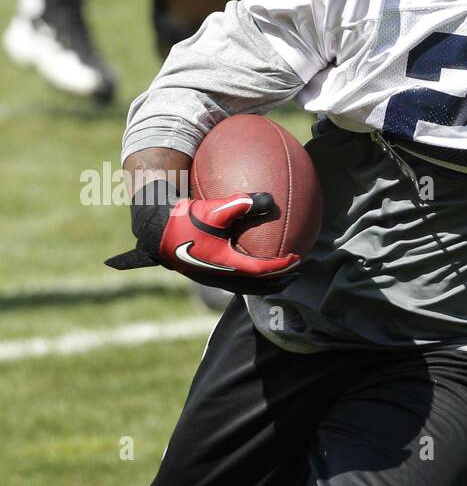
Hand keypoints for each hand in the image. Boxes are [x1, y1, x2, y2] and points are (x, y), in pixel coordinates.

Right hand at [106, 188, 299, 294]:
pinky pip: (229, 276)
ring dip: (261, 280)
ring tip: (275, 274)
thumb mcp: (212, 210)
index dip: (281, 266)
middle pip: (255, 286)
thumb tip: (269, 199)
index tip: (297, 259)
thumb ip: (241, 203)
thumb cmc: (181, 219)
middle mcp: (218, 276)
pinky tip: (244, 256)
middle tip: (293, 276)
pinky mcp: (201, 270)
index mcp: (225, 265)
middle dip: (276, 282)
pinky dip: (244, 271)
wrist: (151, 229)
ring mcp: (209, 276)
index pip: (261, 270)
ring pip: (242, 284)